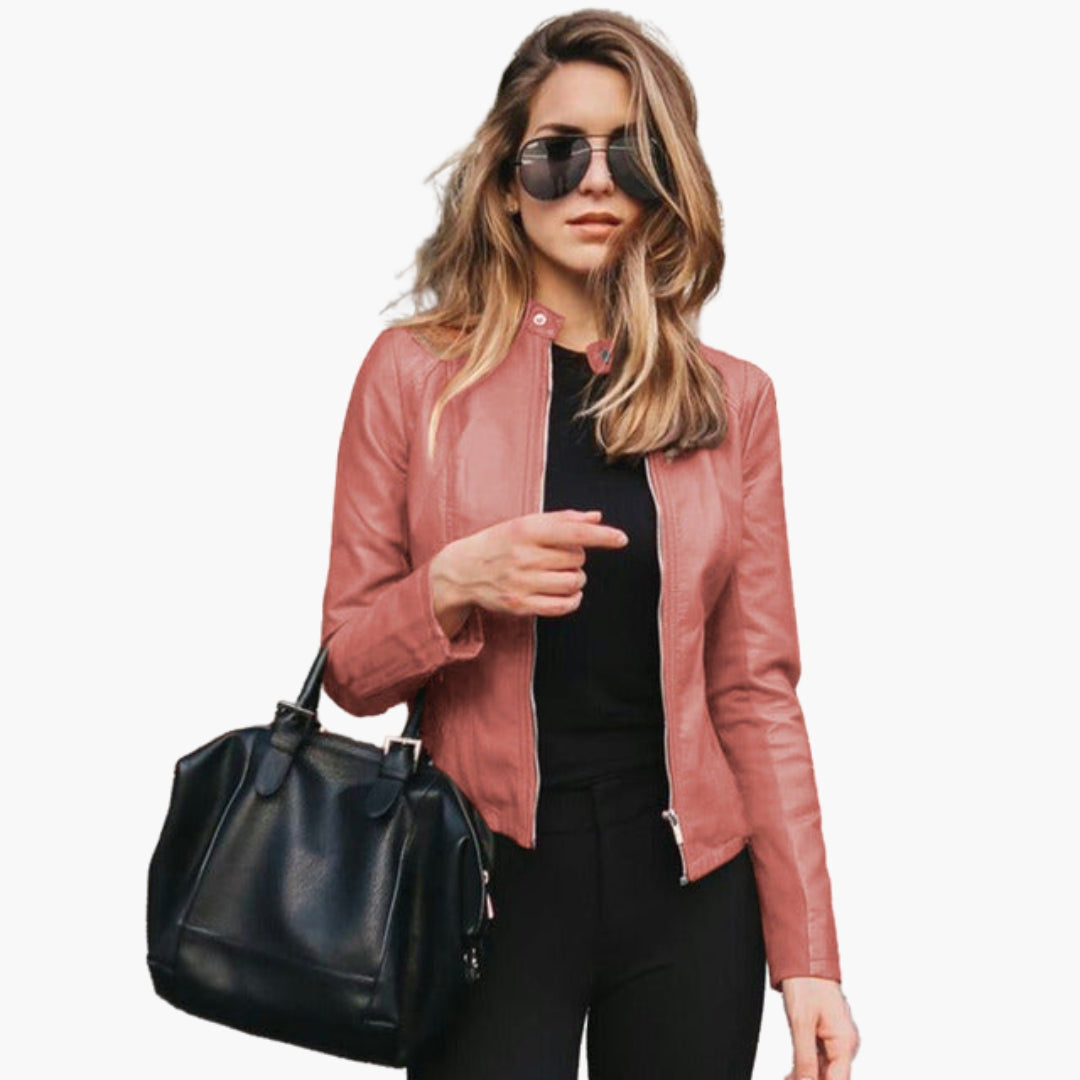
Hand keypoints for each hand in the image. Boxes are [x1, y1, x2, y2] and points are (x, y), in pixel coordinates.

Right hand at [431, 508, 628, 624]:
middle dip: (577, 558)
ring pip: (573, 582)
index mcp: (525, 530)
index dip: (601, 536)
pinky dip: (573, 600)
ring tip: (562, 574)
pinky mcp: (520, 605)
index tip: (622, 539)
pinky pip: (562, 606)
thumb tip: (597, 517)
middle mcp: (523, 556)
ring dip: (576, 579)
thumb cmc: (500, 542)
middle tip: (560, 557)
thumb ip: (562, 519)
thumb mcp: (525, 523)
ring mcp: (521, 583)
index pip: (572, 532)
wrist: (462, 570)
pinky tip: (568, 594)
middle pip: (576, 559)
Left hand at [781, 977, 858, 1079]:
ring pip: (824, 1070)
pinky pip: (819, 1058)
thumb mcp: (801, 1023)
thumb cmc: (807, 983)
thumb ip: (805, 1058)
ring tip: (786, 1078)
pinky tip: (791, 1074)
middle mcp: (845, 1043)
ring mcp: (836, 1039)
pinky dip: (805, 1066)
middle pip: (831, 1077)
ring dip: (806, 1077)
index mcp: (845, 1042)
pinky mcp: (826, 1034)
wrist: (805, 959)